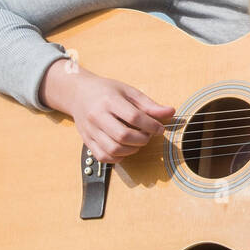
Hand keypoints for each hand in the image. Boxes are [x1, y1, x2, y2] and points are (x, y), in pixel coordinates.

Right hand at [41, 59, 173, 163]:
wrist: (78, 93)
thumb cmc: (106, 91)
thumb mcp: (129, 91)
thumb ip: (149, 104)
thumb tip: (171, 112)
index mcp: (109, 101)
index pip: (133, 117)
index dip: (151, 125)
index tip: (159, 128)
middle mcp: (97, 116)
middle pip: (123, 135)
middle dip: (142, 139)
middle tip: (148, 136)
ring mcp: (90, 130)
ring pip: (113, 149)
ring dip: (131, 150)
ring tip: (137, 142)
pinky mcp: (86, 141)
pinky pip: (103, 156)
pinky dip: (117, 157)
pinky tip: (125, 149)